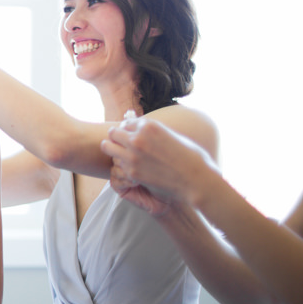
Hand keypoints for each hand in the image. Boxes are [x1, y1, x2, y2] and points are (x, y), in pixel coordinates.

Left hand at [100, 117, 217, 209]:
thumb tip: (144, 125)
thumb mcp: (173, 135)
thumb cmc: (191, 157)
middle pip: (113, 132)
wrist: (197, 180)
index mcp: (149, 125)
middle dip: (117, 138)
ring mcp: (133, 155)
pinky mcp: (131, 171)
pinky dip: (120, 166)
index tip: (132, 137)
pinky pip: (115, 164)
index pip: (126, 123)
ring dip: (113, 150)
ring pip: (107, 146)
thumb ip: (155, 131)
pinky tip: (130, 170)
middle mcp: (138, 137)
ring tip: (122, 156)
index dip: (129, 131)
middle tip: (123, 147)